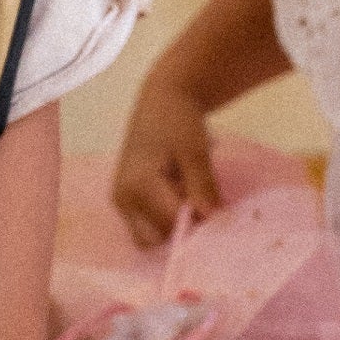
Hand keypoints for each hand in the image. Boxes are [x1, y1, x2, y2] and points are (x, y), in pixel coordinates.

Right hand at [110, 74, 221, 244]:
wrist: (163, 101)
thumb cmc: (178, 120)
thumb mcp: (194, 150)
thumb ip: (201, 185)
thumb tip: (211, 218)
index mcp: (136, 185)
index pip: (170, 223)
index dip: (197, 222)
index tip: (217, 210)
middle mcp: (123, 199)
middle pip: (156, 238)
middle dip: (181, 229)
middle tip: (199, 201)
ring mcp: (122, 203)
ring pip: (152, 236)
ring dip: (173, 225)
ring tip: (186, 194)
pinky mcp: (127, 203)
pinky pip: (149, 225)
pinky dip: (167, 218)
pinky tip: (178, 193)